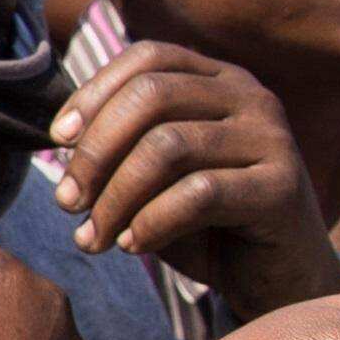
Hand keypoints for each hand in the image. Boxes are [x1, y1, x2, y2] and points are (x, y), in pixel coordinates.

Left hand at [48, 47, 339, 317]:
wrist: (277, 281)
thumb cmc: (207, 226)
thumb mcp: (156, 178)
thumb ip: (120, 148)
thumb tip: (60, 136)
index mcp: (219, 80)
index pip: (147, 58)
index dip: (94, 94)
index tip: (57, 142)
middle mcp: (252, 97)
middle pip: (152, 95)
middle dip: (96, 151)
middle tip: (67, 202)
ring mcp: (273, 138)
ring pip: (168, 146)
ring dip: (116, 196)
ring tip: (93, 237)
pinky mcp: (282, 187)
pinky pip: (199, 193)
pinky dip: (152, 221)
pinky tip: (133, 246)